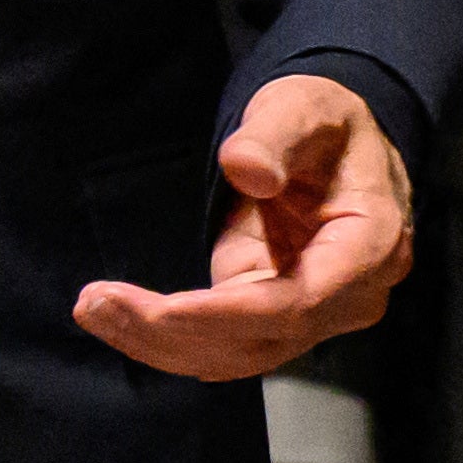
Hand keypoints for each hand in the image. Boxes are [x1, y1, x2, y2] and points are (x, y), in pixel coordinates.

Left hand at [80, 76, 415, 381]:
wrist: (336, 145)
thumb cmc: (322, 122)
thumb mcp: (301, 109)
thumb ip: (274, 136)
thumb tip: (247, 171)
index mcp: (371, 246)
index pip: (299, 304)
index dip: (227, 316)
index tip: (161, 311)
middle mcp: (350, 297)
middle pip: (260, 340)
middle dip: (174, 333)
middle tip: (95, 304)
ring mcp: (314, 314)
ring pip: (235, 354)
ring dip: (159, 343)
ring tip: (92, 309)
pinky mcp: (274, 317)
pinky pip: (223, 342)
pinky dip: (168, 339)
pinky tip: (115, 321)